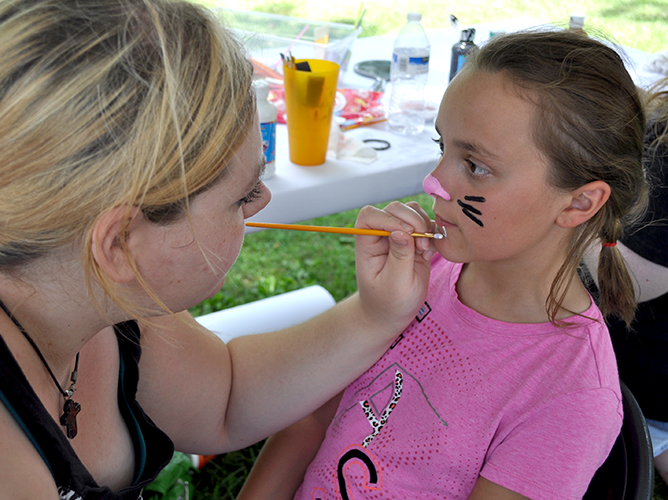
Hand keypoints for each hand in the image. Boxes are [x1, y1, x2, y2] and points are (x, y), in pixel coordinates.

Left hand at [354, 201, 435, 335]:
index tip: (407, 234)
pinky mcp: (415, 241)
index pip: (370, 215)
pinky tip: (428, 255)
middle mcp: (381, 235)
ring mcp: (398, 236)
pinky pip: (426, 225)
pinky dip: (432, 235)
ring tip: (424, 251)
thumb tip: (402, 231)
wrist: (392, 314)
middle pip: (395, 209)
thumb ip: (399, 257)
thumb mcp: (395, 285)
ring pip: (412, 212)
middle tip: (421, 246)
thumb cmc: (388, 303)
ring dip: (424, 226)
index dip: (389, 219)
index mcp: (367, 244)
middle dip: (412, 221)